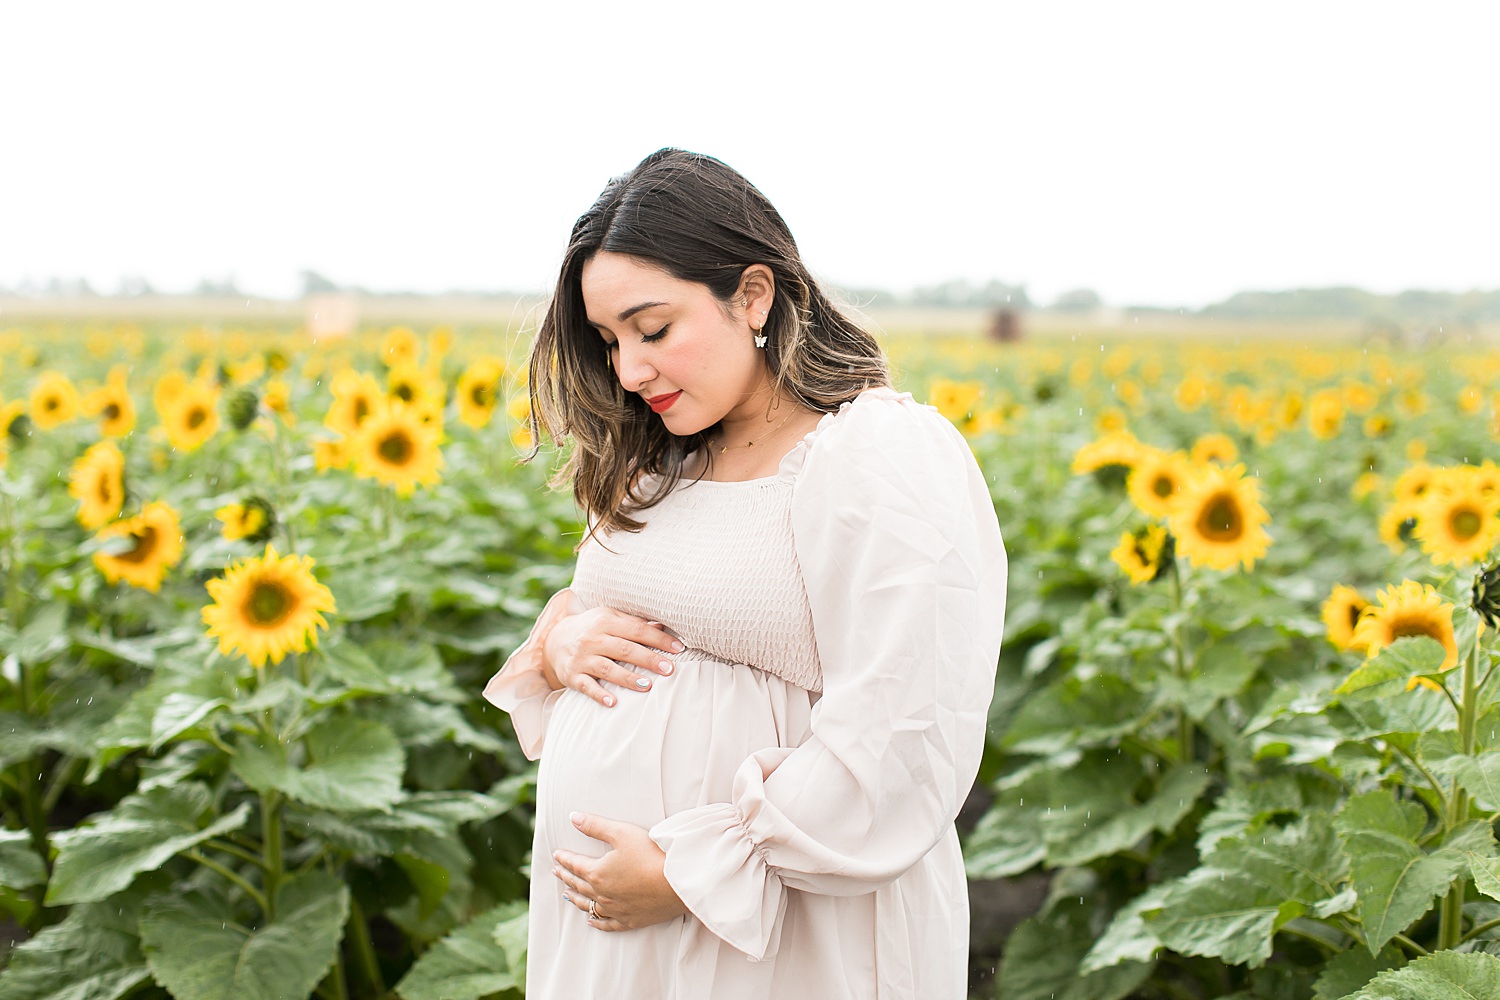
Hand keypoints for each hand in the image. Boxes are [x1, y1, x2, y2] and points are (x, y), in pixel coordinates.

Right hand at [542, 604, 682, 706]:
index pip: (637, 630)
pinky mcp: (572, 676)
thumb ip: (634, 622)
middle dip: (648, 659)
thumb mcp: (610, 618)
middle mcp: (593, 638)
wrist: (555, 640)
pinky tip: (613, 702)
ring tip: (648, 685)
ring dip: (628, 678)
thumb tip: (662, 625)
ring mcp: (582, 658)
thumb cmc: (592, 628)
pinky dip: (599, 694)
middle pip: (625, 649)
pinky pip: (586, 686)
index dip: (658, 639)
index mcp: (605, 621)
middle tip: (669, 669)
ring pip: (607, 669)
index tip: (679, 648)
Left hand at [553, 812, 687, 931]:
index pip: (575, 864)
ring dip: (576, 899)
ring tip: (567, 894)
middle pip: (578, 885)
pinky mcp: (630, 920)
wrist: (676, 883)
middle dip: (566, 877)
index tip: (557, 855)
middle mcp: (602, 894)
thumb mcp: (621, 833)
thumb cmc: (650, 854)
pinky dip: (597, 921)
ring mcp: (615, 909)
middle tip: (556, 872)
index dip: (564, 858)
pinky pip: (607, 923)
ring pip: (588, 906)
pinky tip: (591, 920)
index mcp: (597, 873)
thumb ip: (595, 826)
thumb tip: (573, 817)